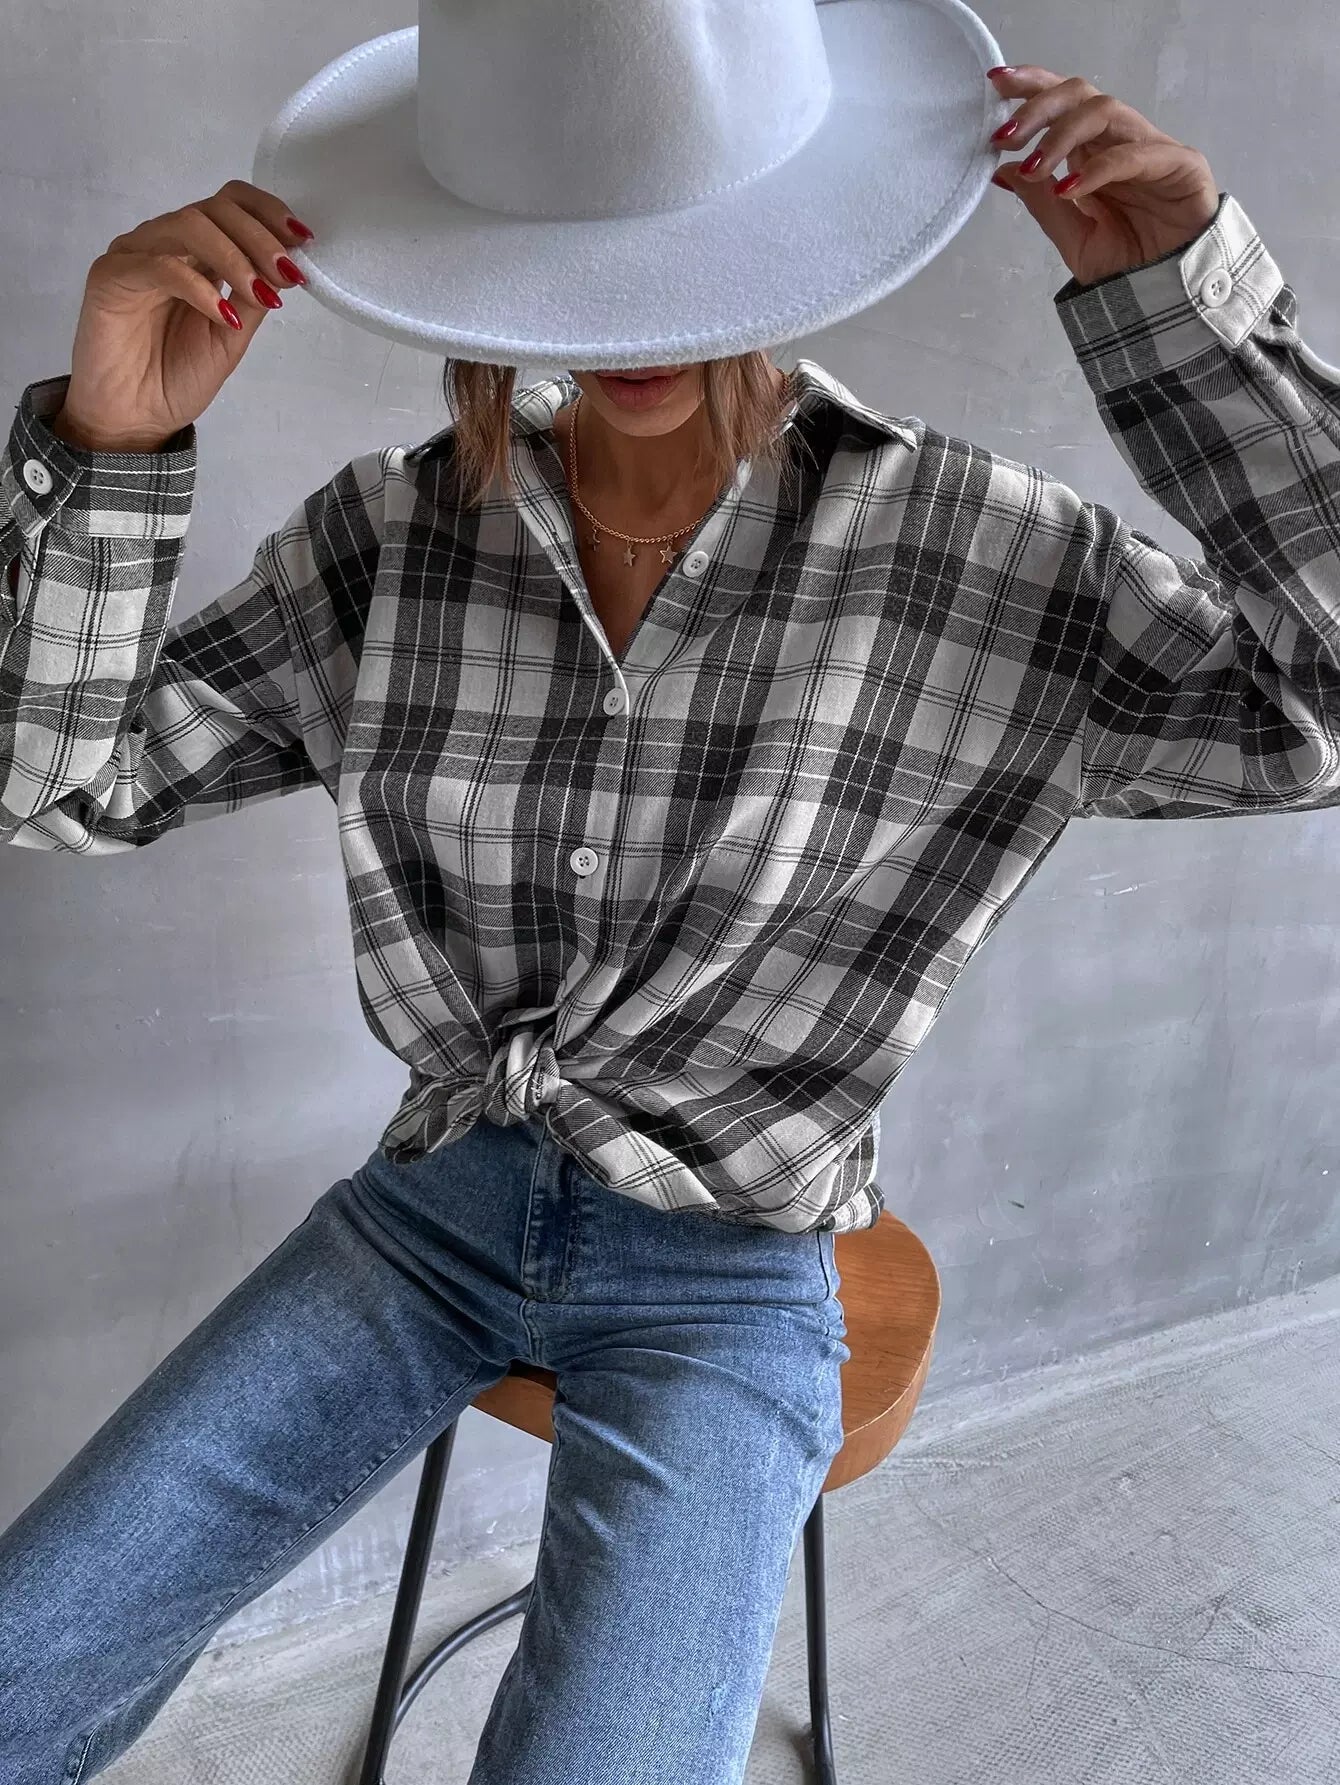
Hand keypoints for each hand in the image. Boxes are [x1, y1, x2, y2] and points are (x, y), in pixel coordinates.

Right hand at [54, 181, 313, 452]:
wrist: (136, 418)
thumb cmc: (179, 377)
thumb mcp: (233, 336)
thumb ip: (254, 296)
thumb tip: (288, 264)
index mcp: (197, 252)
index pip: (231, 205)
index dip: (267, 213)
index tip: (303, 240)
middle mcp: (166, 243)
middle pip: (214, 209)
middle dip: (259, 238)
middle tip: (288, 272)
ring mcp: (136, 254)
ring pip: (188, 225)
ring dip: (234, 257)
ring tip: (260, 294)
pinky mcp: (110, 275)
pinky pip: (158, 265)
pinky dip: (198, 286)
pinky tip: (223, 314)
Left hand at [987, 66, 1220, 286]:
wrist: (1168, 299)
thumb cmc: (1127, 268)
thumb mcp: (1072, 237)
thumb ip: (1041, 203)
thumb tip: (1002, 171)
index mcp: (1093, 153)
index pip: (1064, 102)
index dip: (1032, 86)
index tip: (995, 84)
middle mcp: (1120, 142)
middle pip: (1080, 94)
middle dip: (1038, 106)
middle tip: (1004, 136)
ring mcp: (1152, 150)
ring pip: (1105, 111)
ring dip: (1061, 135)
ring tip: (1033, 169)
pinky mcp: (1182, 165)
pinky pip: (1137, 154)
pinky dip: (1099, 167)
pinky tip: (1070, 189)